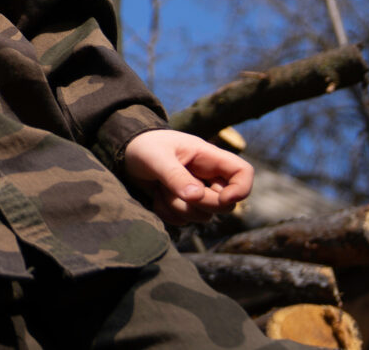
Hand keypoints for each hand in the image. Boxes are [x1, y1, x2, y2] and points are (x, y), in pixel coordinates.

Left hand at [122, 129, 252, 225]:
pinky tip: (155, 196)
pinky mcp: (183, 204)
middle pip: (226, 204)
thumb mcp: (156, 157)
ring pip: (204, 216)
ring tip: (159, 188)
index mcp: (208, 157)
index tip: (223, 199)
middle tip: (175, 191)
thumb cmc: (143, 147)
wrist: (125, 154)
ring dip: (179, 207)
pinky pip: (184, 221)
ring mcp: (196, 192)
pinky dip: (168, 213)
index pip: (243, 172)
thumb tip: (195, 197)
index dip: (241, 189)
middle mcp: (207, 177)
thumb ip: (175, 175)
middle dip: (201, 204)